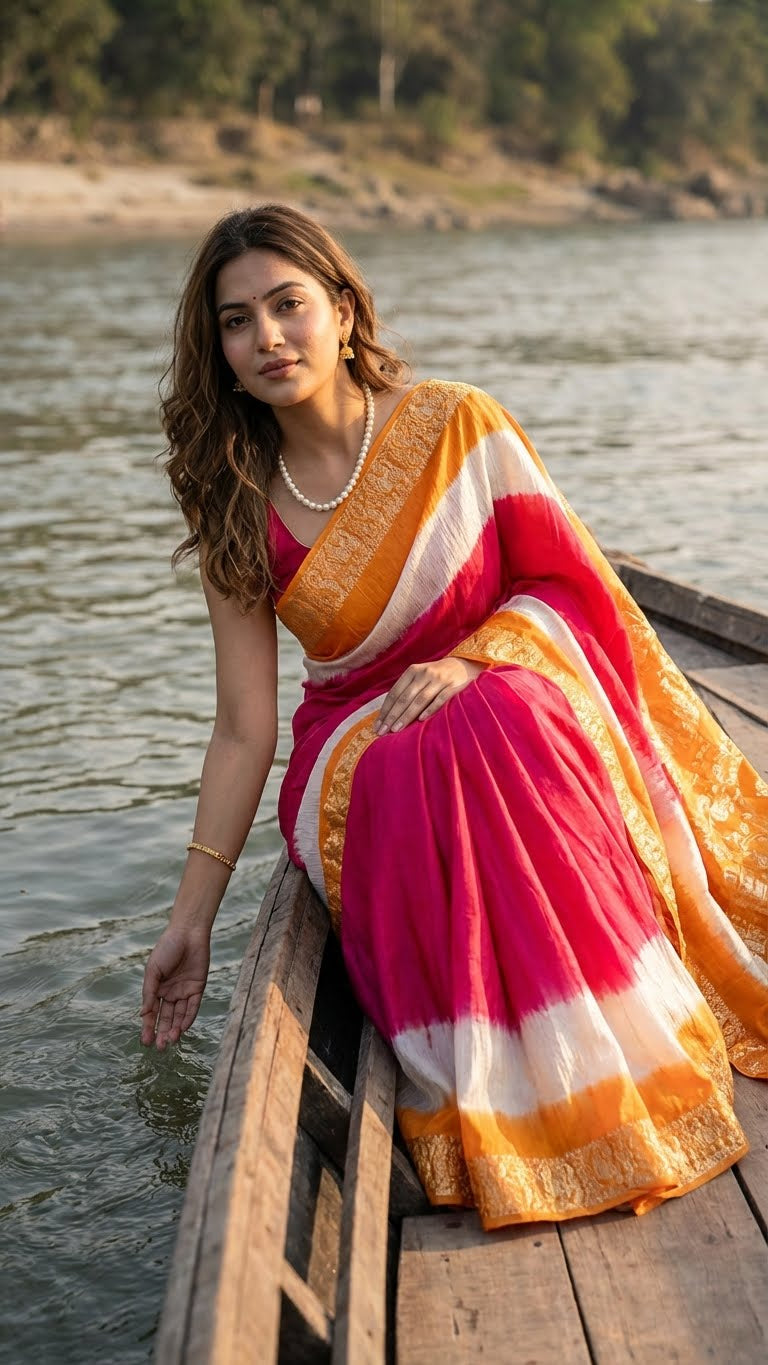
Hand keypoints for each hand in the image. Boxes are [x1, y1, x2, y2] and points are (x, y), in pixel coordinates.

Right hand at [139, 925, 210, 1049]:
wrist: (188, 933)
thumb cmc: (167, 948)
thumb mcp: (153, 971)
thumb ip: (149, 993)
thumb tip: (143, 1015)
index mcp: (156, 988)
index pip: (152, 1013)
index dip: (148, 1027)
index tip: (145, 1042)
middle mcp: (170, 993)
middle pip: (166, 1018)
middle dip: (163, 1033)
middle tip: (161, 1047)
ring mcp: (184, 991)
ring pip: (179, 1016)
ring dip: (175, 1028)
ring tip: (171, 1040)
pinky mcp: (198, 988)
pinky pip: (193, 1007)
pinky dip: (188, 1018)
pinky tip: (182, 1028)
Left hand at [373, 657, 484, 734]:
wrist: (465, 664)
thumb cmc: (437, 675)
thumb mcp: (420, 677)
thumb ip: (407, 690)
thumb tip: (389, 714)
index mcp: (413, 671)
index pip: (395, 693)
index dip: (385, 710)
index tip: (377, 725)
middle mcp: (424, 673)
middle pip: (404, 698)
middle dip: (392, 716)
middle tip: (382, 731)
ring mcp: (439, 679)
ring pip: (419, 700)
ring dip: (406, 716)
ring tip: (396, 730)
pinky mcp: (453, 686)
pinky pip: (439, 699)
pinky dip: (429, 709)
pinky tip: (420, 720)